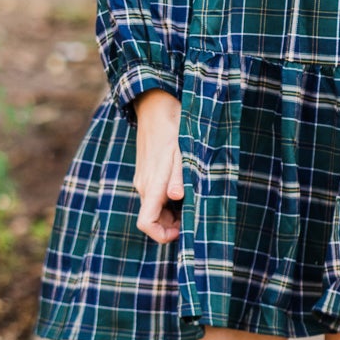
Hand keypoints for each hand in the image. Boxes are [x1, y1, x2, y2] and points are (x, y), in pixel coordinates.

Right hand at [133, 89, 183, 242]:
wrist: (156, 105)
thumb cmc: (173, 127)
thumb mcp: (181, 150)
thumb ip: (178, 175)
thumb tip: (177, 197)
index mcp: (151, 184)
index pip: (146, 222)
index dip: (162, 234)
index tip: (182, 231)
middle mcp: (144, 186)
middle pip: (153, 219)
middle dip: (173, 224)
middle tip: (196, 213)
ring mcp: (144, 180)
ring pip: (156, 208)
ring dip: (173, 211)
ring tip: (194, 197)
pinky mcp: (147, 173)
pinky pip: (156, 195)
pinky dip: (169, 199)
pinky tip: (186, 186)